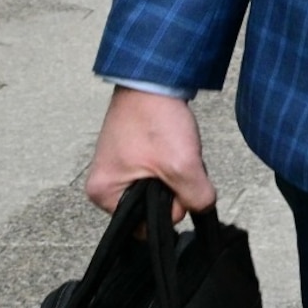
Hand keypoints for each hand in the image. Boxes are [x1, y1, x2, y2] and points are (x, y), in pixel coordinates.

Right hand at [87, 87, 214, 217]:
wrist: (153, 80)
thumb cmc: (153, 117)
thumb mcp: (181, 164)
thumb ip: (196, 197)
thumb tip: (202, 209)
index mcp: (104, 194)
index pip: (145, 227)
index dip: (169, 208)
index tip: (172, 181)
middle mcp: (106, 185)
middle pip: (154, 208)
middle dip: (174, 187)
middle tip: (174, 159)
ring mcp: (119, 169)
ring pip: (160, 189)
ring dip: (175, 172)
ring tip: (171, 148)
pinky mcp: (132, 156)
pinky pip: (159, 173)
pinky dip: (172, 161)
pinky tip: (171, 145)